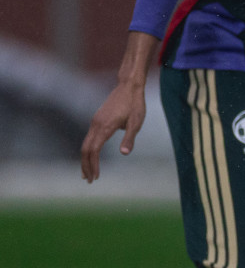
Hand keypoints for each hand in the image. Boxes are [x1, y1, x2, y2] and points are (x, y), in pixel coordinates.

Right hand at [80, 31, 158, 181]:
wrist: (129, 86)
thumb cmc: (135, 104)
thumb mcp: (137, 122)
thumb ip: (130, 138)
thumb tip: (123, 153)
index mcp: (105, 127)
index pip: (94, 150)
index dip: (93, 165)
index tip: (95, 177)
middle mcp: (96, 124)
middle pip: (85, 149)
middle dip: (85, 166)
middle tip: (88, 181)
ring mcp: (95, 121)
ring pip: (85, 143)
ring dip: (85, 159)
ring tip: (87, 173)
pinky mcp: (97, 119)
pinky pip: (88, 138)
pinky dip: (88, 150)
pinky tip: (92, 156)